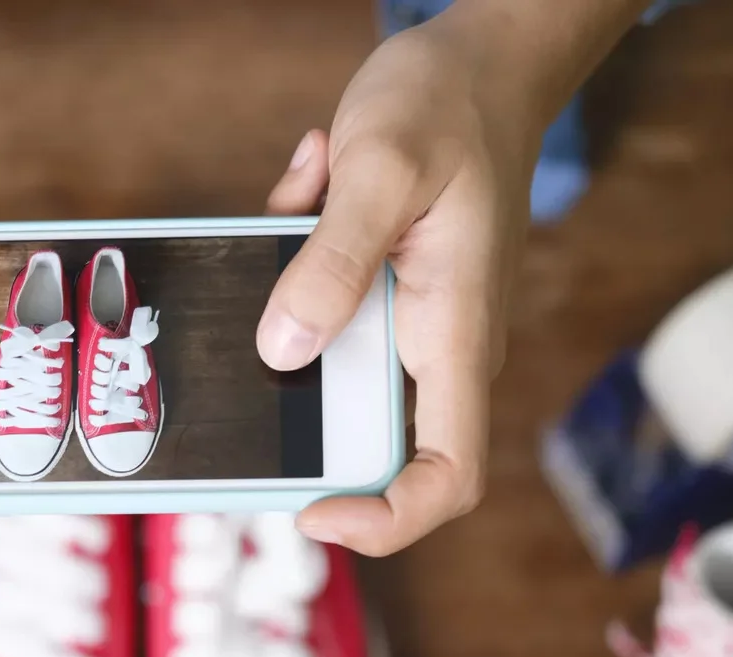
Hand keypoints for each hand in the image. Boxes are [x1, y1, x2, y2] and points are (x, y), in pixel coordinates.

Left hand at [262, 14, 543, 556]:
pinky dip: (292, 264)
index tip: (314, 511)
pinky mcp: (380, 295)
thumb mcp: (380, 172)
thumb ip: (333, 263)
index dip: (388, 519)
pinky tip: (307, 188)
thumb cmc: (452, 106)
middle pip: (373, 439)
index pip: (449, 474)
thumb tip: (284, 351)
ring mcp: (409, 323)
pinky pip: (320, 311)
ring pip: (332, 368)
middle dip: (301, 412)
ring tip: (297, 211)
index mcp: (455, 335)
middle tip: (250, 351)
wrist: (483, 61)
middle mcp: (436, 346)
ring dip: (290, 314)